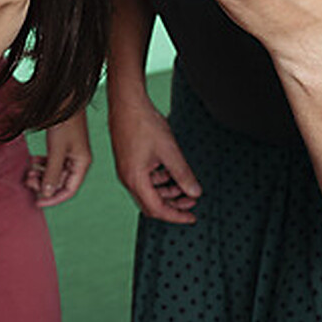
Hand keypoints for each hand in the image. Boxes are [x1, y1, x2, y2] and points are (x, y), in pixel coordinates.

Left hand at [25, 110, 91, 207]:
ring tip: (29, 170)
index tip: (36, 201)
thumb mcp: (56, 151)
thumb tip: (47, 194)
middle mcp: (78, 161)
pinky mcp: (64, 147)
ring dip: (41, 174)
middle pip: (60, 182)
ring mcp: (71, 154)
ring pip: (55, 173)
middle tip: (28, 179)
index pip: (69, 190)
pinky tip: (34, 160)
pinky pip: (53, 163)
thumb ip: (52, 173)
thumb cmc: (64, 123)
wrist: (65, 100)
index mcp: (82, 164)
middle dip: (44, 183)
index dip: (53, 199)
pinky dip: (43, 164)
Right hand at [108, 91, 201, 223]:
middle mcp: (129, 179)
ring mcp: (127, 170)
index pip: (158, 209)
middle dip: (173, 206)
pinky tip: (172, 174)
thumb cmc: (143, 123)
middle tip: (191, 205)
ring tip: (185, 188)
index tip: (191, 218)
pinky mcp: (129, 162)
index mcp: (136, 180)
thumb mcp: (169, 150)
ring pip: (149, 192)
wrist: (127, 103)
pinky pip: (145, 180)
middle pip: (152, 204)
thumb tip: (195, 192)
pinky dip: (160, 181)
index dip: (176, 216)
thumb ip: (183, 174)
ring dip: (168, 193)